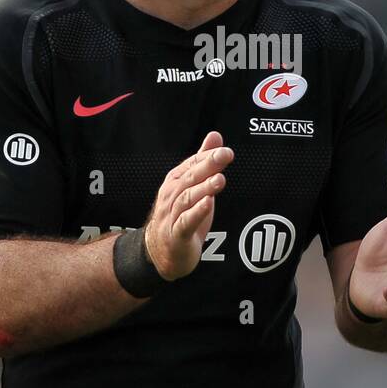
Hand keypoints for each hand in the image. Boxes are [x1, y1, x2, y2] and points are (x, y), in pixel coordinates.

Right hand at [144, 131, 233, 280]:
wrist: (161, 251)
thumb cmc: (180, 215)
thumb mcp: (194, 186)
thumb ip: (204, 161)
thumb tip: (215, 136)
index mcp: (176, 181)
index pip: (193, 164)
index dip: (209, 156)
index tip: (225, 150)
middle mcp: (172, 195)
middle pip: (190, 177)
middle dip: (208, 165)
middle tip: (225, 155)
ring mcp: (172, 214)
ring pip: (188, 198)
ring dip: (204, 188)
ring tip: (219, 179)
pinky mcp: (177, 234)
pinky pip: (186, 221)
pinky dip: (197, 212)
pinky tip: (208, 203)